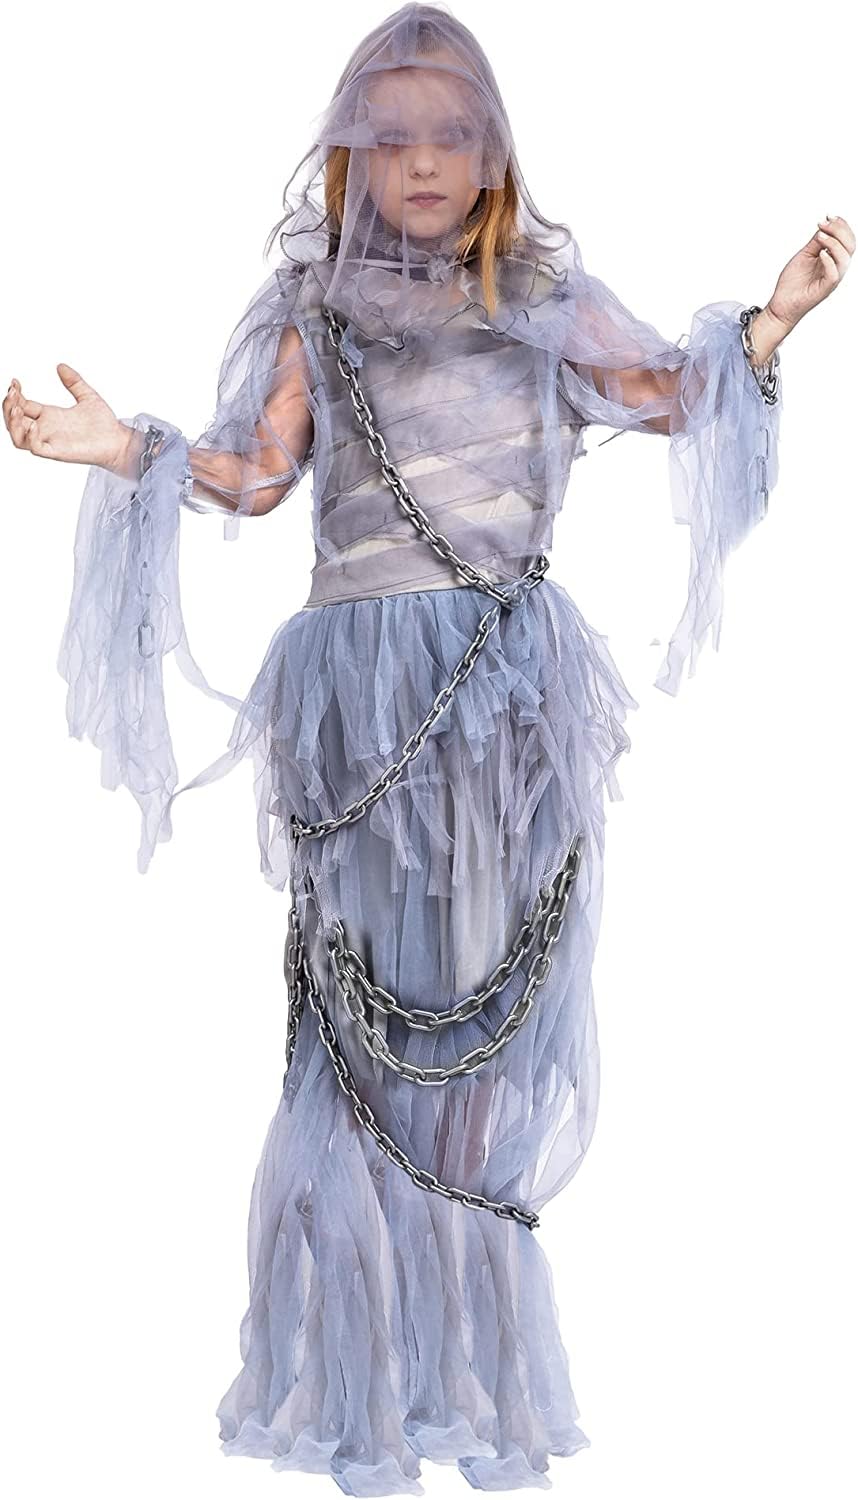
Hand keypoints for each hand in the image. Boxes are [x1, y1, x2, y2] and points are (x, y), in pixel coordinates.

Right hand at [3, 364, 133, 472]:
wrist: (119, 440)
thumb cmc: (105, 424)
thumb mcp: (87, 396)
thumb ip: (73, 381)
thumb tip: (61, 365)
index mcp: (50, 416)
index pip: (22, 406)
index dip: (14, 395)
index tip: (15, 381)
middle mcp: (47, 429)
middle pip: (14, 421)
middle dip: (7, 407)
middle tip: (12, 393)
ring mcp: (51, 441)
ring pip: (18, 438)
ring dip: (12, 423)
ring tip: (16, 408)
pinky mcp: (58, 452)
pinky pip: (36, 448)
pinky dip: (30, 437)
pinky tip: (34, 424)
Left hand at [767, 214, 854, 331]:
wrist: (782, 304)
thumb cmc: (793, 282)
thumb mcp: (805, 255)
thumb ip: (816, 242)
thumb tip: (825, 226)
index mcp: (833, 259)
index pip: (847, 240)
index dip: (842, 226)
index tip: (828, 216)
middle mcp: (836, 268)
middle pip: (850, 246)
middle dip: (840, 230)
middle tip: (824, 222)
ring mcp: (831, 279)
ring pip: (845, 259)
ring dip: (834, 243)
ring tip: (820, 235)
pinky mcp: (824, 289)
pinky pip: (834, 274)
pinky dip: (829, 261)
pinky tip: (820, 253)